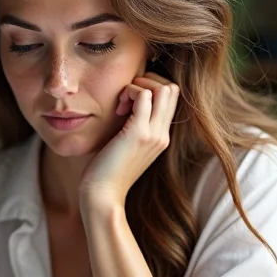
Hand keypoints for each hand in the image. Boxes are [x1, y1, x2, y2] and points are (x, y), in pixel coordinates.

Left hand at [80, 71, 179, 208]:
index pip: (171, 98)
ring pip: (164, 88)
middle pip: (173, 89)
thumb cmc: (106, 172)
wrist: (103, 196)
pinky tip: (117, 108)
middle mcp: (162, 135)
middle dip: (148, 81)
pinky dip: (130, 91)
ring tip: (122, 102)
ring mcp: (154, 134)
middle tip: (125, 97)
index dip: (152, 88)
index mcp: (161, 137)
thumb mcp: (124, 147)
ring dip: (140, 85)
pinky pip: (144, 95)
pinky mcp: (139, 133)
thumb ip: (131, 129)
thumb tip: (123, 109)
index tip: (128, 101)